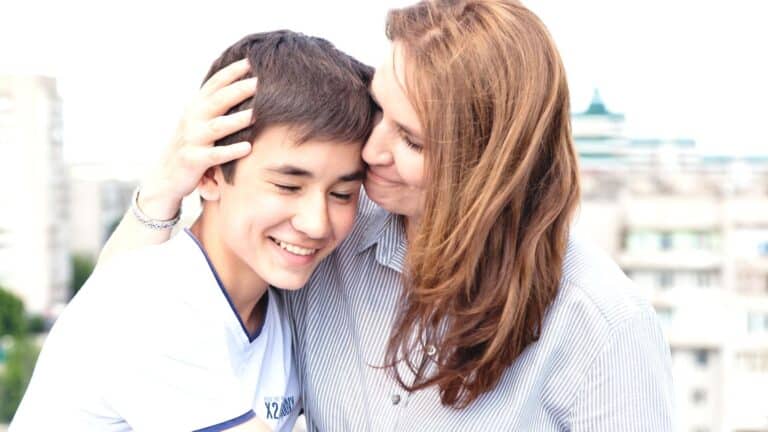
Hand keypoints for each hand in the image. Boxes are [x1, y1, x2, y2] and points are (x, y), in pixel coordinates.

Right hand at [140, 58, 257, 218]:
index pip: (214, 85)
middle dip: (238, 90)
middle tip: (258, 82)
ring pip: (217, 127)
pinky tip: (247, 147)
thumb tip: (241, 85)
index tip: (250, 61)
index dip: (231, 72)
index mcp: (195, 107)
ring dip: (236, 120)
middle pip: (218, 101)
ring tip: (256, 114)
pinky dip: (231, 151)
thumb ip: (214, 105)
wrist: (164, 176)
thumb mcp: (198, 121)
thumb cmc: (190, 145)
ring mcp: (192, 140)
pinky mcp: (194, 161)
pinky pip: (215, 155)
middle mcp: (192, 120)